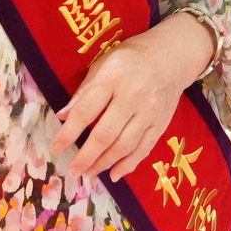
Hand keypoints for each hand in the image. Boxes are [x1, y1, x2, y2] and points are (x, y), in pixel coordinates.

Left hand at [50, 13, 215, 180]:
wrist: (173, 55)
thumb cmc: (132, 57)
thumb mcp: (104, 63)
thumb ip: (84, 91)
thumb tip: (62, 116)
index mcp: (113, 78)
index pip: (87, 109)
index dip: (70, 132)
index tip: (57, 148)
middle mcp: (132, 96)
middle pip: (106, 133)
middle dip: (87, 156)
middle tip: (74, 171)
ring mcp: (149, 111)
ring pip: (125, 145)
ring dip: (104, 163)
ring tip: (89, 173)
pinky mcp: (161, 123)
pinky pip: (144, 148)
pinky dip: (129, 164)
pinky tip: (114, 174)